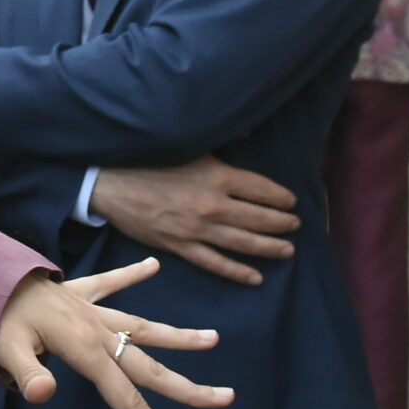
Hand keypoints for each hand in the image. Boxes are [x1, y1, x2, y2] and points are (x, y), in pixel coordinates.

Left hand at [0, 256, 229, 408]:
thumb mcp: (6, 351)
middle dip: (188, 387)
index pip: (127, 399)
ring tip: (213, 339)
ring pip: (143, 325)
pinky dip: (132, 274)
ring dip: (177, 335)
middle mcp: (98, 331)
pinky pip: (110, 283)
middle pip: (150, 365)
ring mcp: (92, 310)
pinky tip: (153, 266)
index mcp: (85, 351)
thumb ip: (27, 375)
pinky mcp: (80, 292)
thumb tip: (45, 396)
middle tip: (225, 398)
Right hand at [89, 157, 298, 286]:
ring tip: (288, 251)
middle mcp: (214, 205)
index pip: (262, 190)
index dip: (281, 198)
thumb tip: (248, 130)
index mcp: (218, 176)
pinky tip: (256, 277)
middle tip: (296, 226)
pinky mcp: (181, 246)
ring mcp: (198, 229)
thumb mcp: (189, 146)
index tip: (292, 202)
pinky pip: (216, 263)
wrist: (111, 183)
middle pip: (259, 218)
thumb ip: (221, 144)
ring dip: (270, 248)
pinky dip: (238, 272)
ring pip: (244, 243)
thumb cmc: (149, 160)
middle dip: (282, 224)